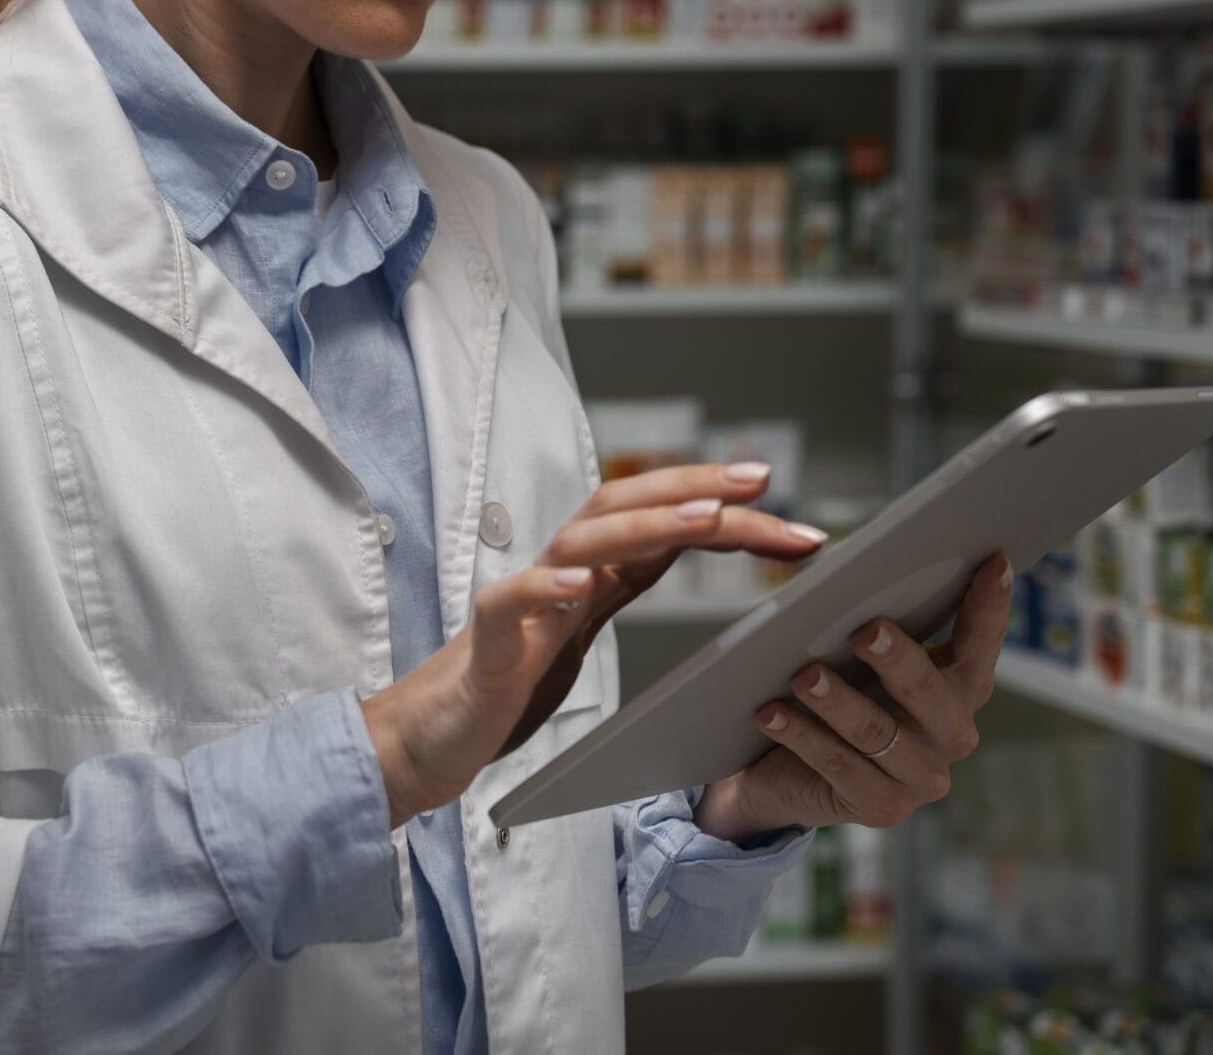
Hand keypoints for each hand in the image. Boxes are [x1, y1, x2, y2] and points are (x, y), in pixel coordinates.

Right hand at [360, 461, 825, 827]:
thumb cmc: (510, 677)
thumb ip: (628, 579)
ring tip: (702, 520)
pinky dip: (544, 587)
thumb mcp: (586, 625)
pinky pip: (510, 601)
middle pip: (626, 507)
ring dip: (644, 525)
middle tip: (760, 480)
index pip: (657, 518)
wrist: (434, 732)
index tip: (777, 496)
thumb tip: (691, 540)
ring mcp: (520, 601)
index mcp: (588, 570)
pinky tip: (578, 587)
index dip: (715, 500)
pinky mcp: (486, 641)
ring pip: (580, 543)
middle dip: (696, 488)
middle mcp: (558, 572)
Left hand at [692, 553, 1011, 843]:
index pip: (980, 645)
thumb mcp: (859, 657)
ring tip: (804, 677)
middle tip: (867, 630)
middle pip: (929, 693)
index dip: (990, 607)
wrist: (787, 771)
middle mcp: (951, 735)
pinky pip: (838, 767)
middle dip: (899, 660)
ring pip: (876, 734)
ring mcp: (920, 778)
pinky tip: (770, 713)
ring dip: (838, 703)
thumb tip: (854, 583)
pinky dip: (801, 736)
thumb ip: (876, 626)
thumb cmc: (836, 691)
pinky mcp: (879, 808)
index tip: (994, 562)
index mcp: (958, 688)